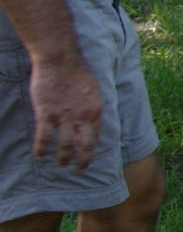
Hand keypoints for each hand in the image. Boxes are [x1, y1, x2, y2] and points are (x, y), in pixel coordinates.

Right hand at [30, 54, 103, 169]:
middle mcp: (81, 117)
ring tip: (60, 164)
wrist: (61, 61)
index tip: (87, 162)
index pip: (94, 139)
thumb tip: (89, 126)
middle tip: (77, 169)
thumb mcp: (93, 93)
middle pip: (81, 146)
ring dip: (61, 157)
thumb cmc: (78, 75)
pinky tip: (39, 156)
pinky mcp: (46, 113)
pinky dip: (41, 148)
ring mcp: (64, 116)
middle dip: (80, 160)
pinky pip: (44, 136)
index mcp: (95, 112)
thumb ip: (91, 111)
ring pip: (63, 145)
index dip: (90, 153)